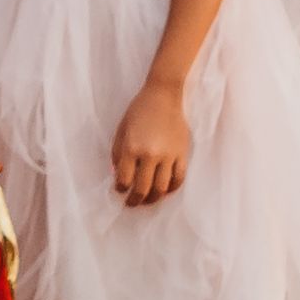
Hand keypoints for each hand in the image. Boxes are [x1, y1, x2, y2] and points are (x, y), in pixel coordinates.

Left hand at [111, 80, 191, 205]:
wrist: (163, 96)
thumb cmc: (138, 111)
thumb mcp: (121, 130)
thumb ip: (117, 153)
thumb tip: (117, 174)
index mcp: (131, 148)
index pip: (124, 179)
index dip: (120, 189)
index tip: (120, 190)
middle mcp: (150, 155)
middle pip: (143, 188)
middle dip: (135, 200)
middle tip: (132, 204)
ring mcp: (168, 156)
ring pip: (162, 188)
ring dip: (153, 198)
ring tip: (148, 200)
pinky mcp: (182, 154)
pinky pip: (178, 178)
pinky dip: (172, 189)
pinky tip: (165, 190)